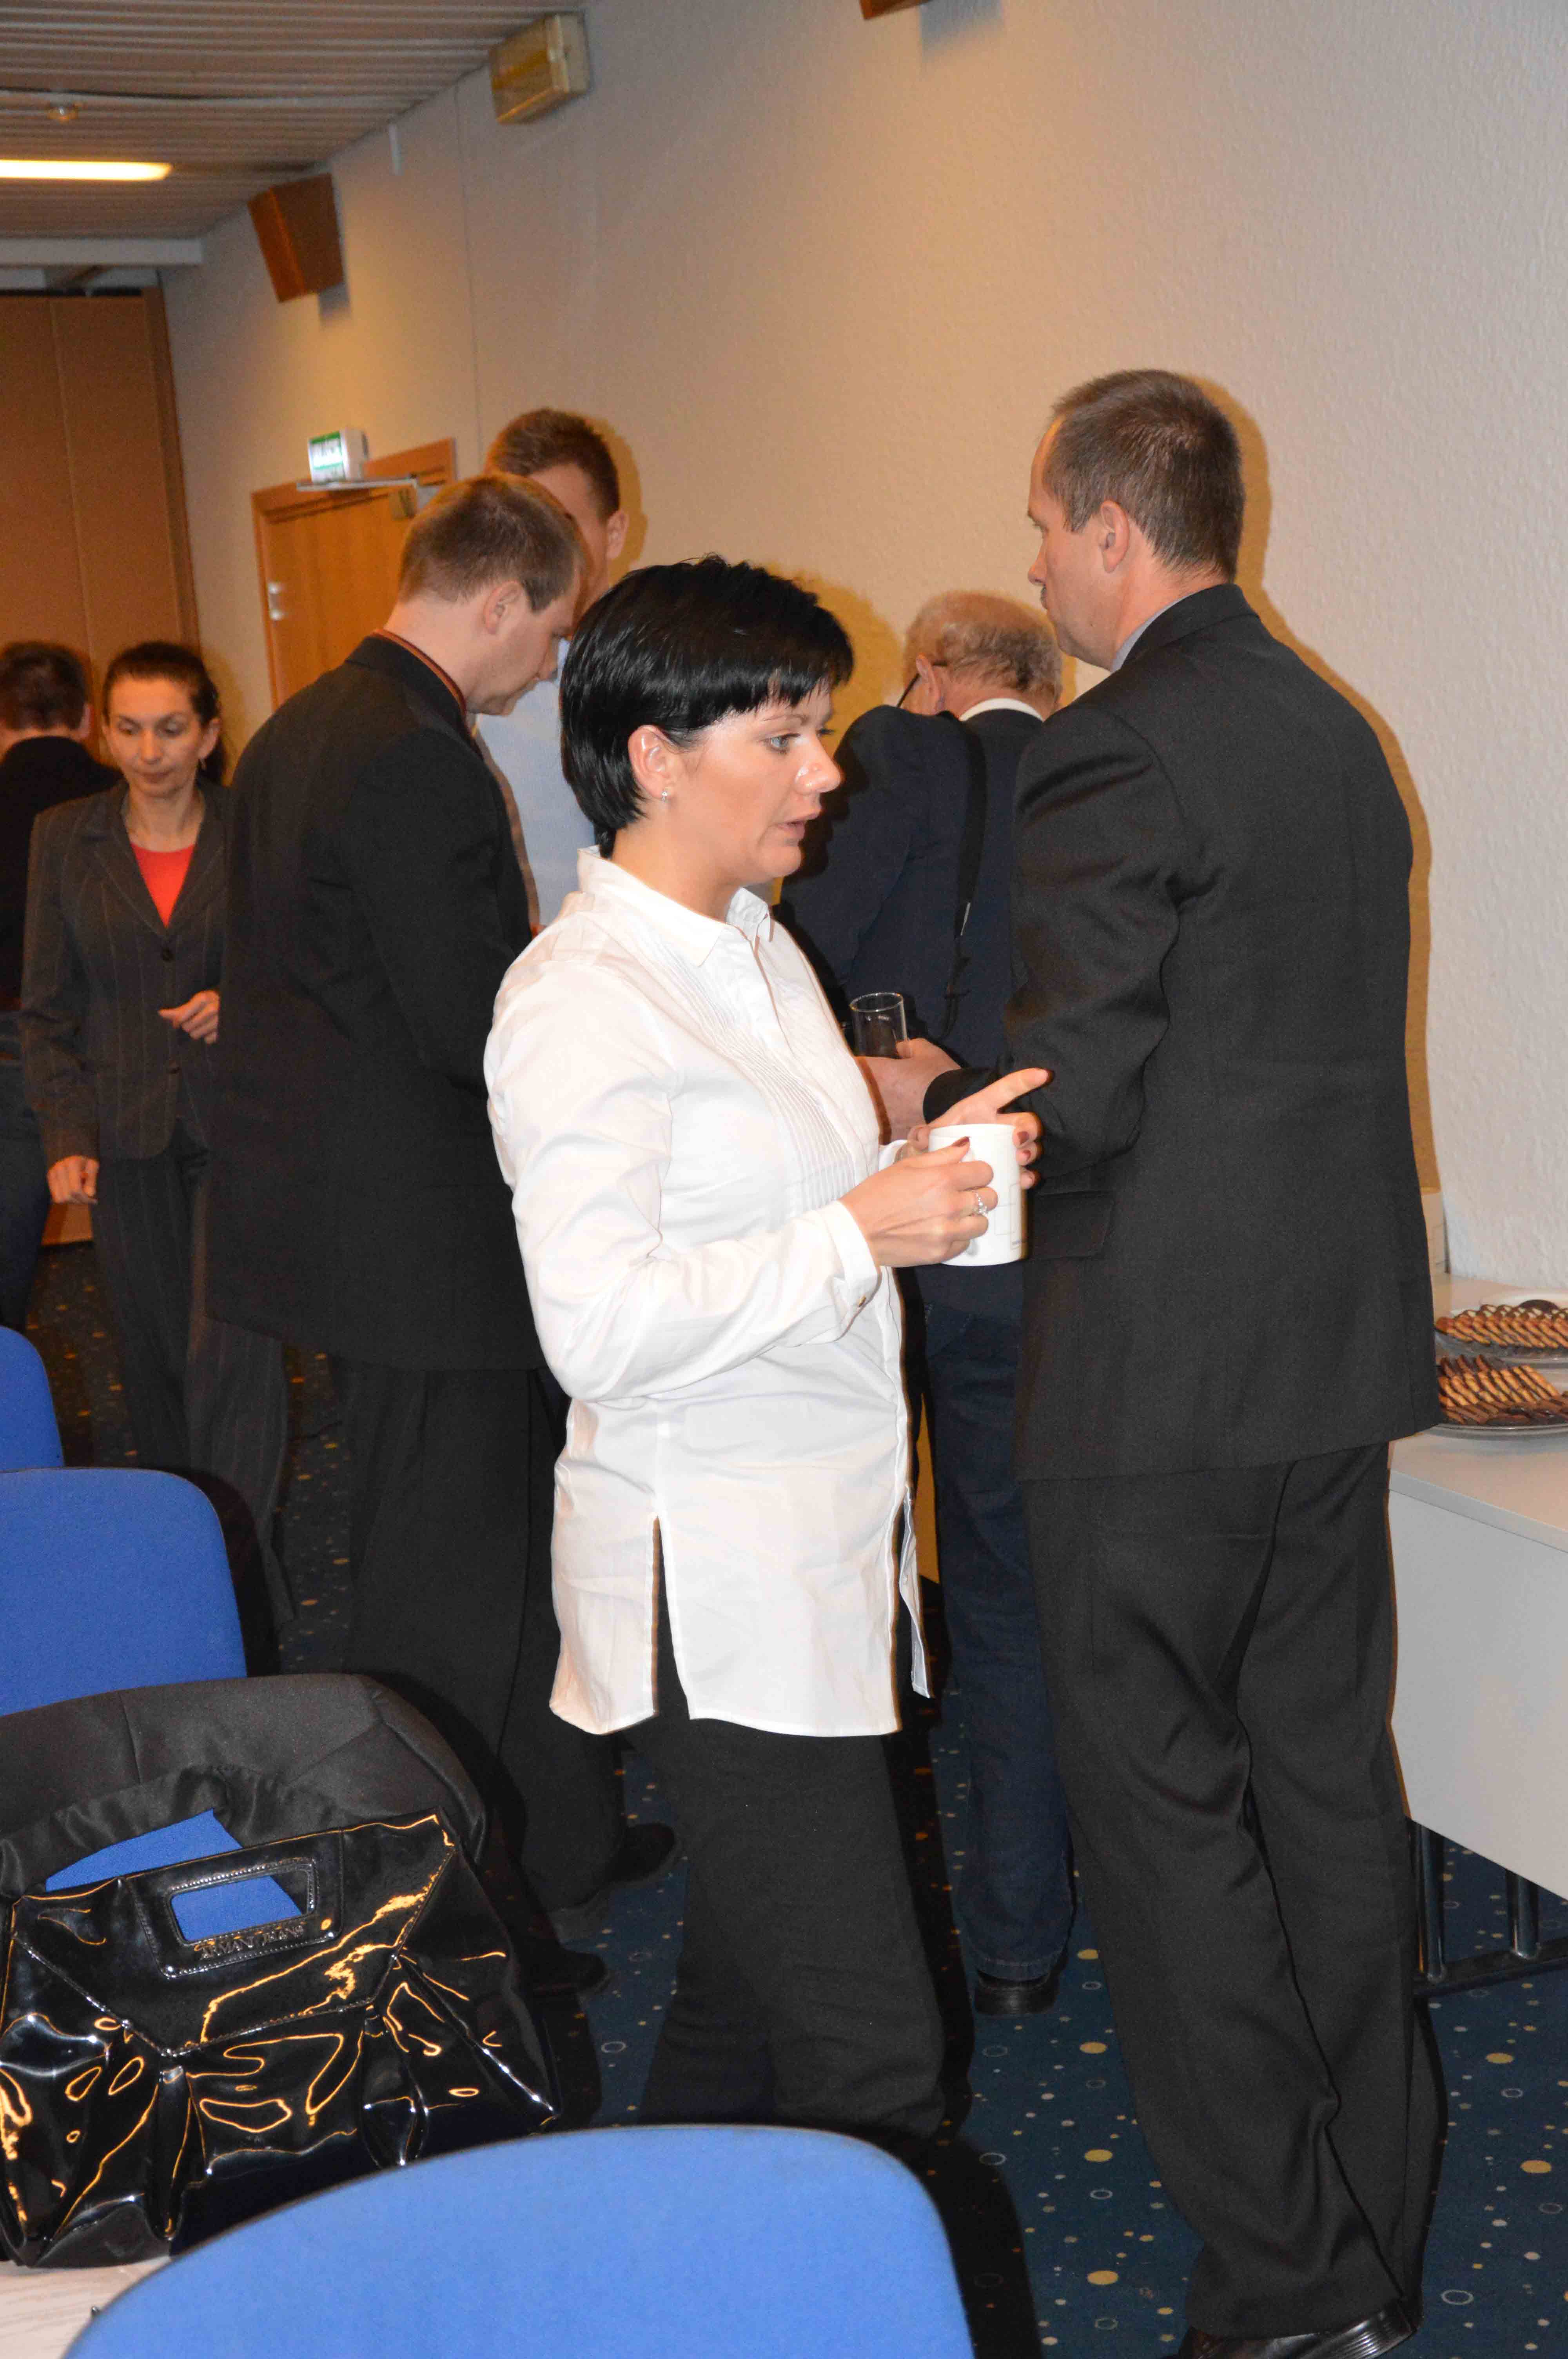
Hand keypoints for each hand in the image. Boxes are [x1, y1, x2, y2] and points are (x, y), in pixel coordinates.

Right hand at [47, 1155, 97, 1204]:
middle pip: (67, 1196)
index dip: (85, 1198)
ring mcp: (52, 1173)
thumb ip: (92, 1180)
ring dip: (72, 1201)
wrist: (71, 1151)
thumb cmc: (86, 1160)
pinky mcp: (49, 1179)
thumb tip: (90, 1194)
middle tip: (89, 1200)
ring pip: (60, 1199)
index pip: (76, 1190)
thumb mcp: (93, 1166)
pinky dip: (66, 1199)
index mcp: (72, 1164)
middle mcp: (59, 1168)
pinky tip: (74, 1194)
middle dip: (79, 1201)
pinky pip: (56, 1197)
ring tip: (81, 1196)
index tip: (94, 1200)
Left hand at [159, 989, 219, 1043]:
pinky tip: (212, 1030)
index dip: (177, 1021)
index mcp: (203, 998)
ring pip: (196, 1035)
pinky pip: (208, 1040)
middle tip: (195, 1021)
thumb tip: (160, 1013)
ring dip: (197, 1032)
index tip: (177, 1023)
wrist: (234, 1004)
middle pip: (187, 1027)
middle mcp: (212, 1009)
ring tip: (203, 1025)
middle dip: (188, 1026)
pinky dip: (208, 1037)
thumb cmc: (211, 1002)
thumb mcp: (196, 1002)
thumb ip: (179, 1010)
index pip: (182, 1017)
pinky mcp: (224, 1031)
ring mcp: (219, 1021)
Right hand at [841, 1140, 999, 1268]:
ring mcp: (947, 1231)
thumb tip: (966, 1145)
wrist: (857, 1231)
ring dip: (972, 1218)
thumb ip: (941, 1155)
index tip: (972, 1175)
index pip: (985, 1172)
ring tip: (955, 1216)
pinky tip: (942, 1230)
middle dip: (980, 1194)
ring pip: (982, 1223)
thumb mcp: (906, 1166)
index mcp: (942, 1179)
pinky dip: (958, 1237)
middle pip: (990, 1198)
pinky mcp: (942, 1252)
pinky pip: (965, 1243)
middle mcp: (950, 1205)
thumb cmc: (877, 1194)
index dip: (979, 1171)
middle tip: (965, 1195)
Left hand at [856, 1037, 958, 1139]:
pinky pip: (874, 1129)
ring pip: (859, 1111)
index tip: (857, 1064)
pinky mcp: (888, 1136)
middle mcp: (872, 1097)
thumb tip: (900, 1047)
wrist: (956, 1109)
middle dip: (853, 1086)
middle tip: (863, 1083)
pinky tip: (885, 1121)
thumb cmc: (940, 1078)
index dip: (853, 1065)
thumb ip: (910, 1047)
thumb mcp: (928, 1053)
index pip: (850, 1066)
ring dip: (863, 1106)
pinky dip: (877, 1124)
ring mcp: (878, 1119)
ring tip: (874, 1103)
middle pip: (848, 1091)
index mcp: (877, 1073)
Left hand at [905, 1065, 1048, 1180]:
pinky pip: (1026, 1170)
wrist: (939, 1165)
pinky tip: (1025, 1180)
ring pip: (1031, 1144)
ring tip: (1021, 1161)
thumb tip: (920, 1136)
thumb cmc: (940, 1141)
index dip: (1025, 1080)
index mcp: (982, 1108)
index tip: (1044, 1074)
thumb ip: (924, 1134)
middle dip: (1029, 1129)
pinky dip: (1029, 1175)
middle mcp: (1000, 1124)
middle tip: (1018, 1141)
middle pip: (1026, 1121)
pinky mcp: (1008, 1167)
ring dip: (1031, 1151)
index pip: (1006, 1089)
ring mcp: (1007, 1147)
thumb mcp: (932, 1134)